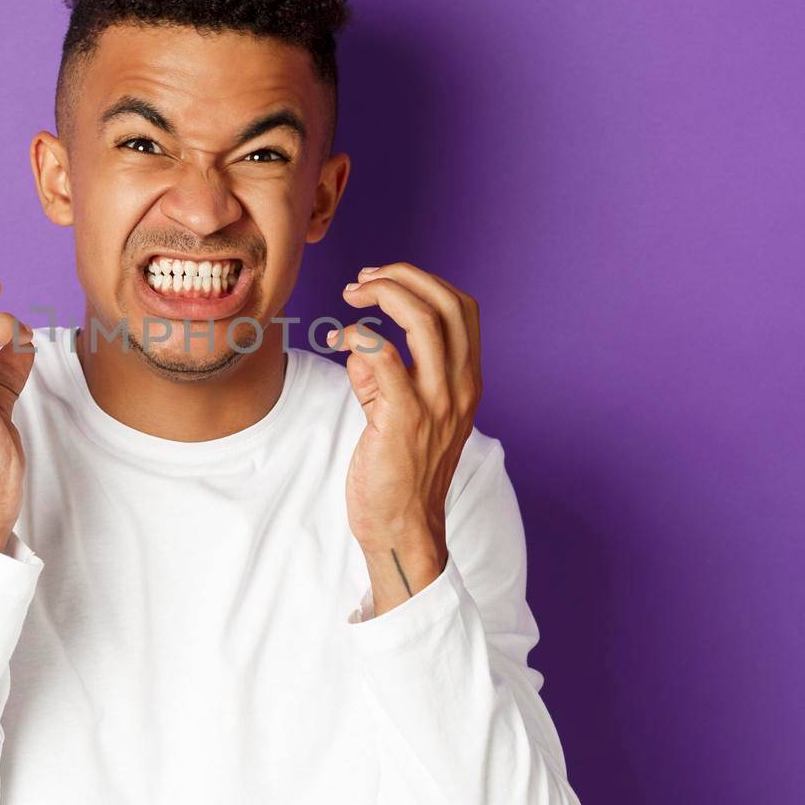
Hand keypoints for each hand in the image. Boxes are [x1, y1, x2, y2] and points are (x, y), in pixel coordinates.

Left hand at [329, 262, 481, 614]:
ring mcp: (436, 402)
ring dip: (384, 294)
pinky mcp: (403, 418)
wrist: (403, 528)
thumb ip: (381, 376)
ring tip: (352, 294)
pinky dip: (359, 335)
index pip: (462, 308)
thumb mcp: (397, 414)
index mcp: (466, 381)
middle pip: (448, 302)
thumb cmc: (399, 472)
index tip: (384, 280)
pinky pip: (384, 356)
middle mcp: (460, 387)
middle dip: (403, 276)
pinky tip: (338, 339)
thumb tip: (357, 344)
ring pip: (424, 320)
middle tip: (362, 280)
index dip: (424, 281)